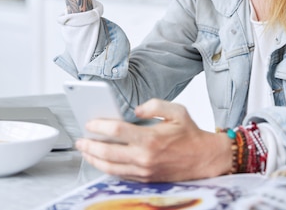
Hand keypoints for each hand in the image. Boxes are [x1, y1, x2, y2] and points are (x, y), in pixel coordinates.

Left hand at [75, 99, 232, 181]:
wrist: (206, 159)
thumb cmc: (191, 135)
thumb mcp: (176, 111)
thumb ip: (154, 105)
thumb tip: (135, 110)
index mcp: (150, 139)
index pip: (116, 131)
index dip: (99, 126)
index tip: (89, 123)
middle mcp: (144, 157)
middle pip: (108, 152)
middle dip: (90, 145)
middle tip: (80, 140)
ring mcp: (144, 171)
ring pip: (111, 168)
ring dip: (95, 159)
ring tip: (85, 151)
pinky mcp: (146, 180)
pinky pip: (121, 176)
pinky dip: (107, 169)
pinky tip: (101, 162)